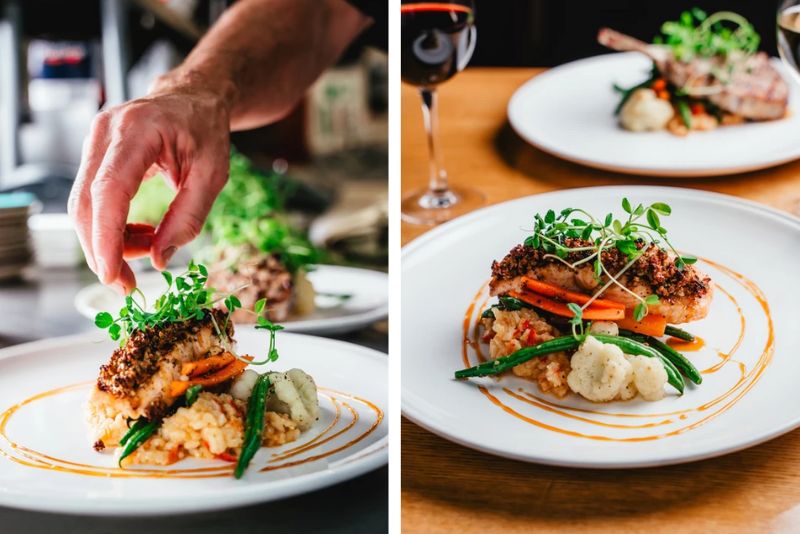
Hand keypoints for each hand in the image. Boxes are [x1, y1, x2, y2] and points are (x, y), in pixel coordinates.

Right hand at [68, 84, 230, 292]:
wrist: (193, 97)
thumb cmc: (206, 131)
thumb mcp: (213, 175)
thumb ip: (189, 217)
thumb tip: (159, 258)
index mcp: (137, 130)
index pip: (109, 190)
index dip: (106, 236)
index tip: (112, 274)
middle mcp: (105, 132)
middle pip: (86, 202)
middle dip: (102, 250)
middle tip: (126, 285)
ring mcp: (94, 141)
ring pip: (84, 205)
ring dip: (109, 240)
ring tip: (146, 250)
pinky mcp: (95, 154)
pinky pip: (93, 199)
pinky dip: (112, 226)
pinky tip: (139, 235)